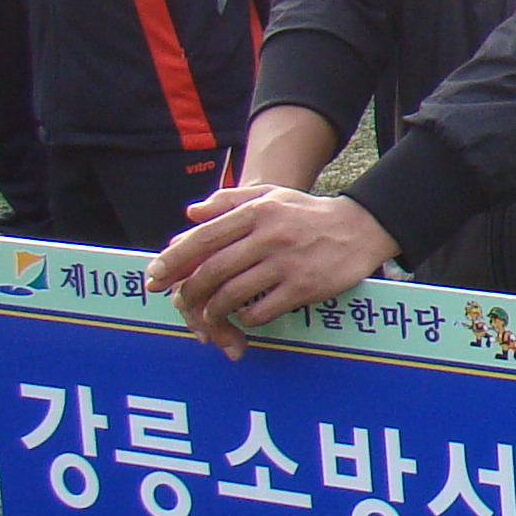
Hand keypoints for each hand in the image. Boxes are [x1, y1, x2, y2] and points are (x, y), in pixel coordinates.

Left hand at [149, 184, 397, 357]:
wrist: (361, 228)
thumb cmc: (308, 214)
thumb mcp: (271, 196)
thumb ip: (229, 201)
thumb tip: (190, 214)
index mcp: (255, 212)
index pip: (202, 238)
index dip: (173, 260)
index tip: (154, 277)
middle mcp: (269, 236)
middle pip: (212, 271)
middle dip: (189, 292)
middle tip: (180, 303)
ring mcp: (286, 263)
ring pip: (232, 294)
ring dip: (214, 311)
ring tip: (210, 316)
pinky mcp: (304, 287)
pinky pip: (261, 310)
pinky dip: (245, 319)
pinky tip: (244, 318)